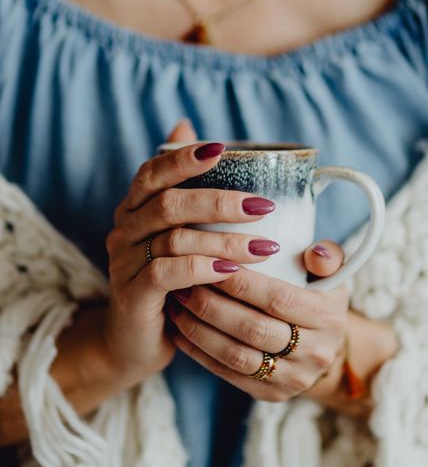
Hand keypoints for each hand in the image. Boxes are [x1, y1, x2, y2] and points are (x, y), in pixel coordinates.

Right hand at [102, 121, 280, 380]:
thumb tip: (187, 126)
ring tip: (264, 247)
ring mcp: (124, 263)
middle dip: (220, 202)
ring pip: (174, 239)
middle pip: (168, 204)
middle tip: (264, 207)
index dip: (183, 159)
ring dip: (224, 241)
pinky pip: (166, 273)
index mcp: (135, 209)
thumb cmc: (167, 283)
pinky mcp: (132, 295)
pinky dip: (201, 268)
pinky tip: (231, 271)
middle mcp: (124, 230)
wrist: (134, 340)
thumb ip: (185, 190)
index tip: (222, 149)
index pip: (152, 172)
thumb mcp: (176, 237)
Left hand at [166, 241, 397, 414]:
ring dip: (199, 329)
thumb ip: (327, 257)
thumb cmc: (318, 297)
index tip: (210, 262)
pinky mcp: (271, 394)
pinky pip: (228, 374)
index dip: (241, 282)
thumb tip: (314, 253)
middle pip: (253, 328)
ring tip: (175, 304)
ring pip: (236, 355)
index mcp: (329, 317)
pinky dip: (199, 352)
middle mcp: (315, 353)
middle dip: (211, 305)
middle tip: (183, 282)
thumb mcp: (331, 274)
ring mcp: (293, 378)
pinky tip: (179, 331)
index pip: (278, 299)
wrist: (323, 347)